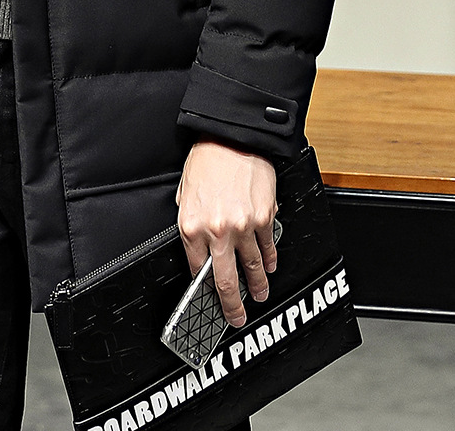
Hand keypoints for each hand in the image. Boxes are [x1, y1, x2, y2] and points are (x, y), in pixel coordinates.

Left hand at [175, 138, 277, 328]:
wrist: (231, 137)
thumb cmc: (207, 159)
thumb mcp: (185, 192)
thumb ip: (190, 221)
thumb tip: (198, 245)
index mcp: (191, 226)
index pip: (197, 270)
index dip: (204, 288)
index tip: (209, 300)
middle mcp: (217, 231)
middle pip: (225, 281)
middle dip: (231, 306)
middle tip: (236, 317)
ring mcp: (243, 227)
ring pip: (252, 268)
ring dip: (256, 285)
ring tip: (258, 294)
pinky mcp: (264, 218)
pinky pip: (268, 247)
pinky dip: (270, 260)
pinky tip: (269, 266)